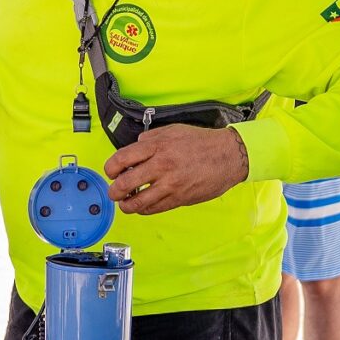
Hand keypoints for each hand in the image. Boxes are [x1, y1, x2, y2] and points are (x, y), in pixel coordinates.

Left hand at [102, 124, 248, 214]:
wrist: (228, 156)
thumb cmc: (202, 142)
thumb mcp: (173, 130)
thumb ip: (151, 138)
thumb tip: (135, 146)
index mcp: (157, 147)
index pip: (121, 159)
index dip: (110, 168)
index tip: (110, 172)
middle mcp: (161, 166)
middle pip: (125, 183)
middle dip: (114, 191)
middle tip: (114, 191)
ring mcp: (170, 185)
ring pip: (138, 202)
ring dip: (126, 205)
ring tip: (125, 203)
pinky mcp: (179, 198)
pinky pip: (154, 209)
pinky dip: (144, 209)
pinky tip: (142, 205)